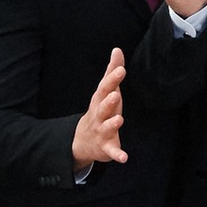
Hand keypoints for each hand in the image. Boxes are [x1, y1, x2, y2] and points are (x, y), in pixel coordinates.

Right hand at [71, 45, 126, 168]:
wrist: (82, 140)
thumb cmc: (100, 111)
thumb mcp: (106, 91)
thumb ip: (112, 71)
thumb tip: (117, 49)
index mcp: (100, 100)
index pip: (105, 88)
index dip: (112, 79)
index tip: (121, 69)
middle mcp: (99, 115)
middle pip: (103, 107)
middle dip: (109, 101)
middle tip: (116, 94)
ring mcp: (102, 131)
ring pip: (106, 127)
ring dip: (112, 124)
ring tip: (120, 119)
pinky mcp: (106, 147)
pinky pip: (111, 152)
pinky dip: (117, 154)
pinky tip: (124, 158)